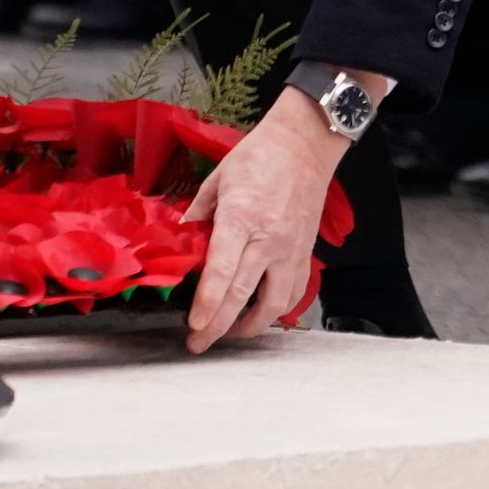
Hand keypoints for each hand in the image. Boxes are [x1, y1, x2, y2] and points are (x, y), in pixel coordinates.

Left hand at [181, 89, 347, 348]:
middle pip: (243, 295)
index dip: (207, 304)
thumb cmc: (260, 155)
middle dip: (219, 326)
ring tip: (231, 333)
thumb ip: (198, 212)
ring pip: (276, 302)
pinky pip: (295, 291)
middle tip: (199, 344)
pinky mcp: (305, 251)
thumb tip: (183, 236)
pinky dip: (279, 309)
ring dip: (252, 325)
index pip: (222, 272)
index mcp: (241, 218)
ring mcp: (291, 248)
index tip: (193, 326)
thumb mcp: (218, 178)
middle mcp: (269, 239)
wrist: (305, 145)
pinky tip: (263, 313)